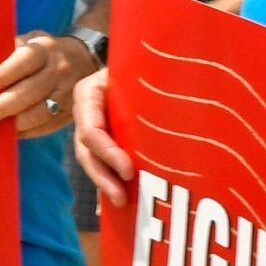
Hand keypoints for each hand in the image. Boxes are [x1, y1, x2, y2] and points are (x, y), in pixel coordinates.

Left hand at [0, 31, 94, 139]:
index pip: (28, 59)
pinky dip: (29, 131)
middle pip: (33, 89)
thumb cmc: (44, 52)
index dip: (9, 71)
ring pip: (42, 111)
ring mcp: (68, 92)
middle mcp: (59, 70)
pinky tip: (13, 132)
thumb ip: (10, 50)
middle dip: (7, 104)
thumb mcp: (31, 40)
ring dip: (18, 121)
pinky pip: (49, 125)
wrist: (83, 59)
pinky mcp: (71, 111)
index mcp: (46, 48)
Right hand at [72, 65, 136, 206]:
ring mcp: (91, 127)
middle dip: (103, 176)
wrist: (134, 61)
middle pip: (86, 150)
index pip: (91, 129)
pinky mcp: (102, 140)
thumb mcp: (136, 67)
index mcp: (89, 93)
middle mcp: (86, 113)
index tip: (128, 170)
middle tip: (121, 197)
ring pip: (90, 161)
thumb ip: (147, 79)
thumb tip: (179, 97)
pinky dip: (108, 183)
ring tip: (121, 202)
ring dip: (104, 183)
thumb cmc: (140, 62)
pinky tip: (115, 205)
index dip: (107, 152)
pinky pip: (101, 163)